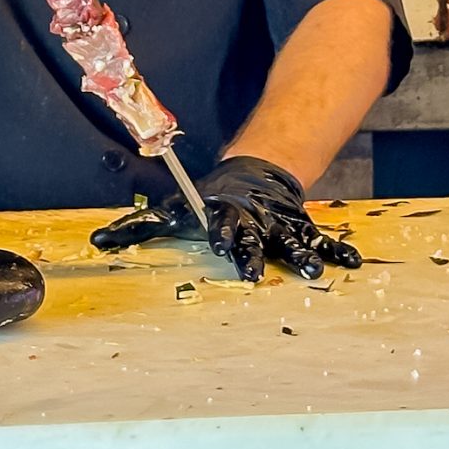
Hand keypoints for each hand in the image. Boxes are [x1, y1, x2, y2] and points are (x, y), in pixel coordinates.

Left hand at [89, 155, 361, 283]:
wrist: (253, 173)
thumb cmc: (206, 200)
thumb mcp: (174, 210)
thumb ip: (138, 228)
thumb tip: (97, 242)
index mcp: (222, 217)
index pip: (218, 226)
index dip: (218, 233)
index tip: (218, 242)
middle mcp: (252, 222)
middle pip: (253, 240)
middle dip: (254, 256)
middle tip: (254, 275)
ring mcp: (278, 225)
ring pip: (290, 242)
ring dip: (300, 257)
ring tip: (311, 272)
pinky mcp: (299, 228)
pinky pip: (320, 240)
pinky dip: (336, 251)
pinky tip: (352, 263)